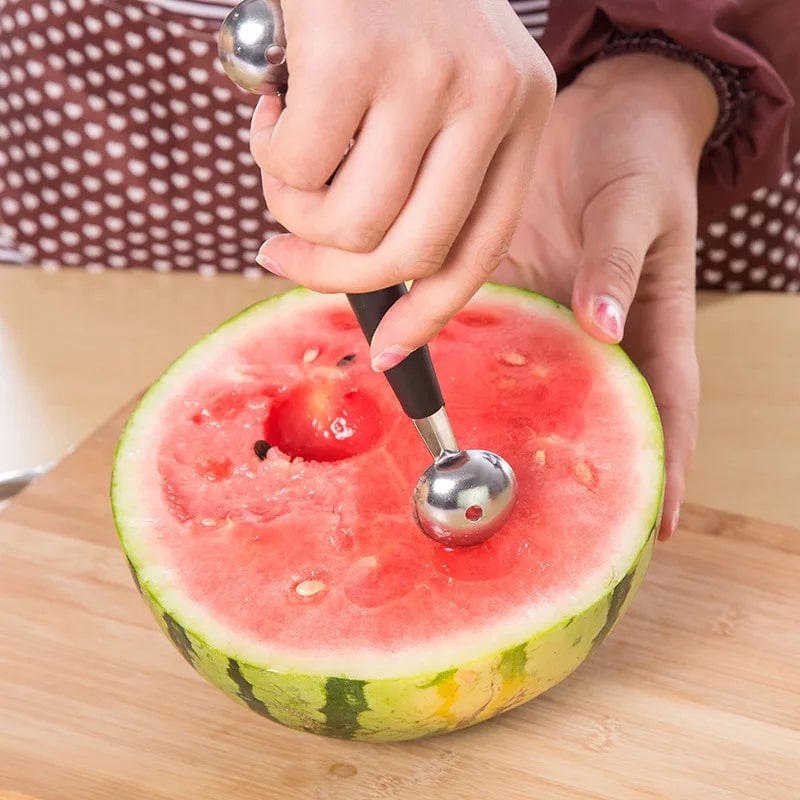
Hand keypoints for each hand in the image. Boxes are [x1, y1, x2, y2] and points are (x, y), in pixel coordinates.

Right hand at [250, 0, 554, 370]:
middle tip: (279, 250)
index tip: (389, 356)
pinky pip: (296, 168)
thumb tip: (367, 272)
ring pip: (349, 222)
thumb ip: (416, 174)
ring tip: (280, 155)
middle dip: (332, 274)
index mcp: (522, 116)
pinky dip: (267, 155)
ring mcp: (434, 74)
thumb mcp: (430, 88)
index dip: (430, 315)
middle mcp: (496, 97)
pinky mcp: (362, 54)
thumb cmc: (384, 7)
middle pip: (410, 252)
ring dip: (293, 210)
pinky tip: (271, 104)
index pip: (480, 250)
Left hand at [494, 54, 718, 539]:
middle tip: (536, 523)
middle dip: (569, 473)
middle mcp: (592, 340)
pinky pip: (484, 338)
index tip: (655, 530)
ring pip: (527, 388)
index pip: (664, 413)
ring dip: (501, 427)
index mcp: (647, 328)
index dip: (664, 473)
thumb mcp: (639, 208)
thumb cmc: (640, 159)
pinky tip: (426, 385)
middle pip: (588, 420)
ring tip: (468, 476)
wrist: (595, 113)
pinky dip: (459, 364)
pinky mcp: (508, 297)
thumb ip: (617, 264)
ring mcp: (546, 322)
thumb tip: (602, 326)